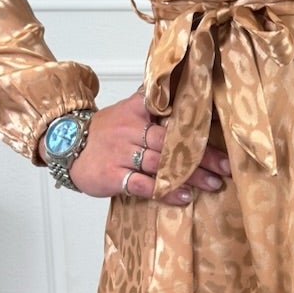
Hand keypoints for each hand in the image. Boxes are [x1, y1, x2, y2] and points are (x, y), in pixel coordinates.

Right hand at [55, 89, 230, 203]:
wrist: (66, 146)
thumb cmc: (106, 132)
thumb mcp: (128, 111)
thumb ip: (155, 105)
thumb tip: (193, 96)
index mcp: (138, 110)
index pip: (169, 109)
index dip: (195, 115)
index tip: (219, 122)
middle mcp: (131, 129)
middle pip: (172, 141)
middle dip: (203, 154)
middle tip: (227, 166)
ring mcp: (121, 153)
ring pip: (161, 163)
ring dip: (190, 174)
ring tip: (214, 183)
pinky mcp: (113, 176)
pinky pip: (143, 184)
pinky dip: (164, 191)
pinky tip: (183, 196)